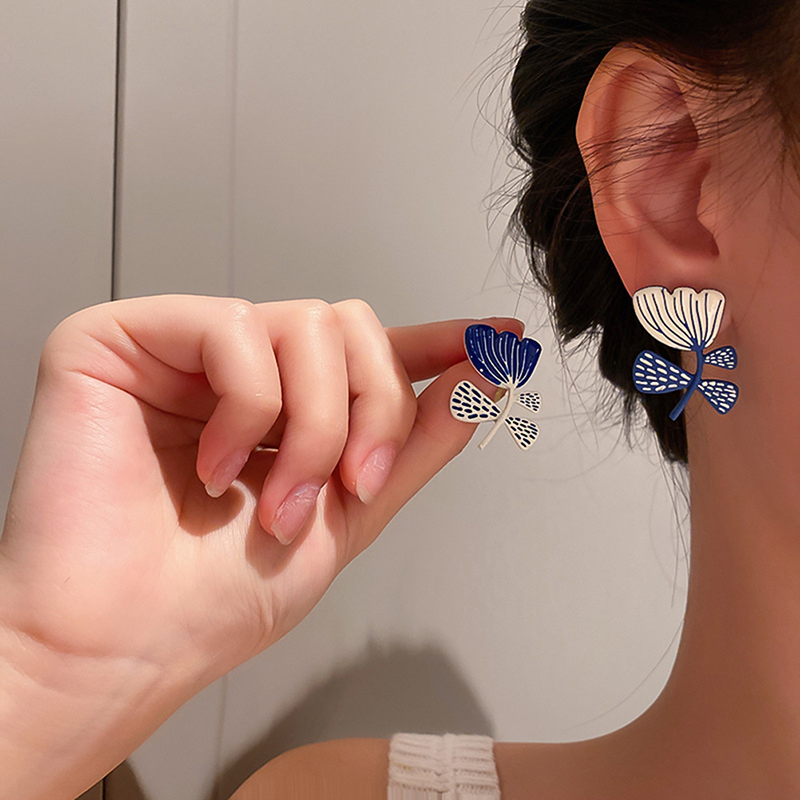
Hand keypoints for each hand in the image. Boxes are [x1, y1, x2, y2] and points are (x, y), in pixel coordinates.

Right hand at [0, 295, 521, 687]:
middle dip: (371, 414)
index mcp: (286, 408)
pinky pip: (235, 329)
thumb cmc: (217, 596)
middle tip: (347, 486)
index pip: (371, 353)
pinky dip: (246, 409)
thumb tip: (482, 373)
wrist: (129, 644)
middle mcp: (238, 370)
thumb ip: (418, 440)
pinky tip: (211, 466)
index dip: (439, 342)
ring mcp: (184, 349)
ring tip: (273, 500)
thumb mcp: (351, 515)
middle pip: (352, 327)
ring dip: (313, 426)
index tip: (499, 338)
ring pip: (307, 324)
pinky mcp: (125, 337)